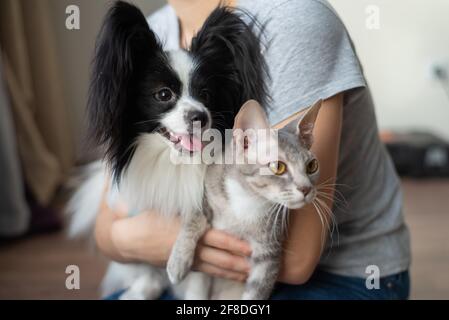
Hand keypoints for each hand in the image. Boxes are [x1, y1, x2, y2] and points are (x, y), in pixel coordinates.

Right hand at [96, 198, 251, 281]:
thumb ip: (171, 187)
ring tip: (249, 273)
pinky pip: (205, 271)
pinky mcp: (183, 264)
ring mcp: (186, 258)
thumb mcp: (157, 200)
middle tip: (257, 263)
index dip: (233, 244)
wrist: (124, 240)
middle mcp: (188, 246)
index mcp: (185, 230)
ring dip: (232, 270)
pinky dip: (219, 273)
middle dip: (238, 261)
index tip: (250, 246)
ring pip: (214, 267)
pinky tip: (231, 274)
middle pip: (218, 256)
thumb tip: (183, 164)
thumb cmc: (143, 216)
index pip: (215, 238)